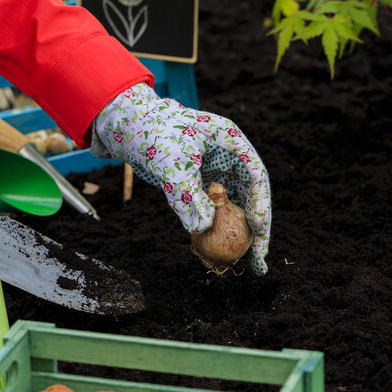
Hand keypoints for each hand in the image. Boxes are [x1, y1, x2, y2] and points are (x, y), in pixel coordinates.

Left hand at [93, 83, 271, 274]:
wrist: (130, 128)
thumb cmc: (153, 134)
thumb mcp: (171, 163)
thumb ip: (187, 193)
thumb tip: (202, 227)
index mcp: (230, 141)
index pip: (256, 175)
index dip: (261, 203)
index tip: (259, 228)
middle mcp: (229, 158)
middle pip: (251, 196)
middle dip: (258, 229)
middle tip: (261, 258)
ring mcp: (217, 173)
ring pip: (235, 207)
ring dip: (240, 235)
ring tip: (251, 263)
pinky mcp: (202, 186)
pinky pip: (214, 211)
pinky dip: (217, 230)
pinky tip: (221, 251)